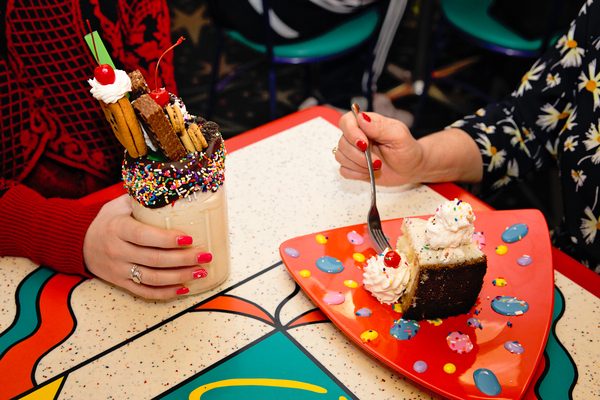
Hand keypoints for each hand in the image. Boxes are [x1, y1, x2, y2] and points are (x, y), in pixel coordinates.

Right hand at [83, 195, 211, 299]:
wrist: (79, 243)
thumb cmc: (107, 220)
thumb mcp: (118, 205)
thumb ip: (141, 199)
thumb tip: (172, 187)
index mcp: (118, 228)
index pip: (144, 236)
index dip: (167, 239)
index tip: (189, 238)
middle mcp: (117, 251)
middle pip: (154, 259)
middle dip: (183, 259)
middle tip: (205, 255)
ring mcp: (119, 270)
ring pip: (152, 278)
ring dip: (180, 277)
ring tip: (201, 271)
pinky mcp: (120, 283)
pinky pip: (145, 292)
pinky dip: (166, 293)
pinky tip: (184, 288)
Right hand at [335, 111, 424, 185]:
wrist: (410, 169)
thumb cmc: (407, 150)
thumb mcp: (398, 135)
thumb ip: (380, 127)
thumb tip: (361, 117)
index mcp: (367, 124)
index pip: (347, 121)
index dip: (351, 132)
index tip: (364, 144)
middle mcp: (357, 136)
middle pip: (342, 142)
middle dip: (359, 155)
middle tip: (377, 161)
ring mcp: (354, 152)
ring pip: (341, 157)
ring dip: (358, 165)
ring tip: (376, 166)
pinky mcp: (353, 166)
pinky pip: (344, 170)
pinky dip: (356, 173)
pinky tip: (369, 172)